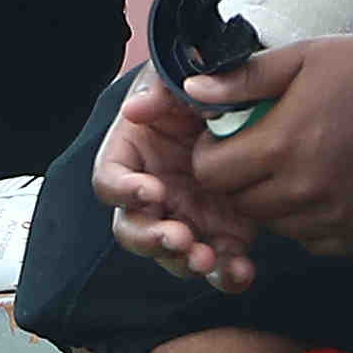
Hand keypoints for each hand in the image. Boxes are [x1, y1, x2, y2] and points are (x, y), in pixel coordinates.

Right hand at [94, 72, 262, 292]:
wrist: (243, 103)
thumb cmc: (198, 90)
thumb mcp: (179, 78)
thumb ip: (162, 89)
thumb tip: (138, 108)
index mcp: (132, 156)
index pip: (109, 181)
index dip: (124, 191)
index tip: (151, 191)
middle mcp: (152, 194)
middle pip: (132, 229)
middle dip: (152, 239)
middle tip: (179, 237)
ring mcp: (184, 218)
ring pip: (171, 255)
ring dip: (186, 262)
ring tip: (208, 259)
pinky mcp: (219, 234)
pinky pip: (218, 264)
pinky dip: (227, 274)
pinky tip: (243, 270)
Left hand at [185, 31, 352, 256]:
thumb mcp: (304, 58)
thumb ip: (244, 78)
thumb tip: (191, 91)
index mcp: (285, 143)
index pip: (211, 173)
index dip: (210, 154)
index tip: (227, 136)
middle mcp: (306, 190)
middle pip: (238, 203)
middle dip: (238, 177)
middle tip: (261, 147)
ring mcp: (335, 219)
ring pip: (273, 224)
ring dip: (271, 199)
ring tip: (296, 162)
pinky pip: (309, 239)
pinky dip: (306, 218)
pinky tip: (325, 183)